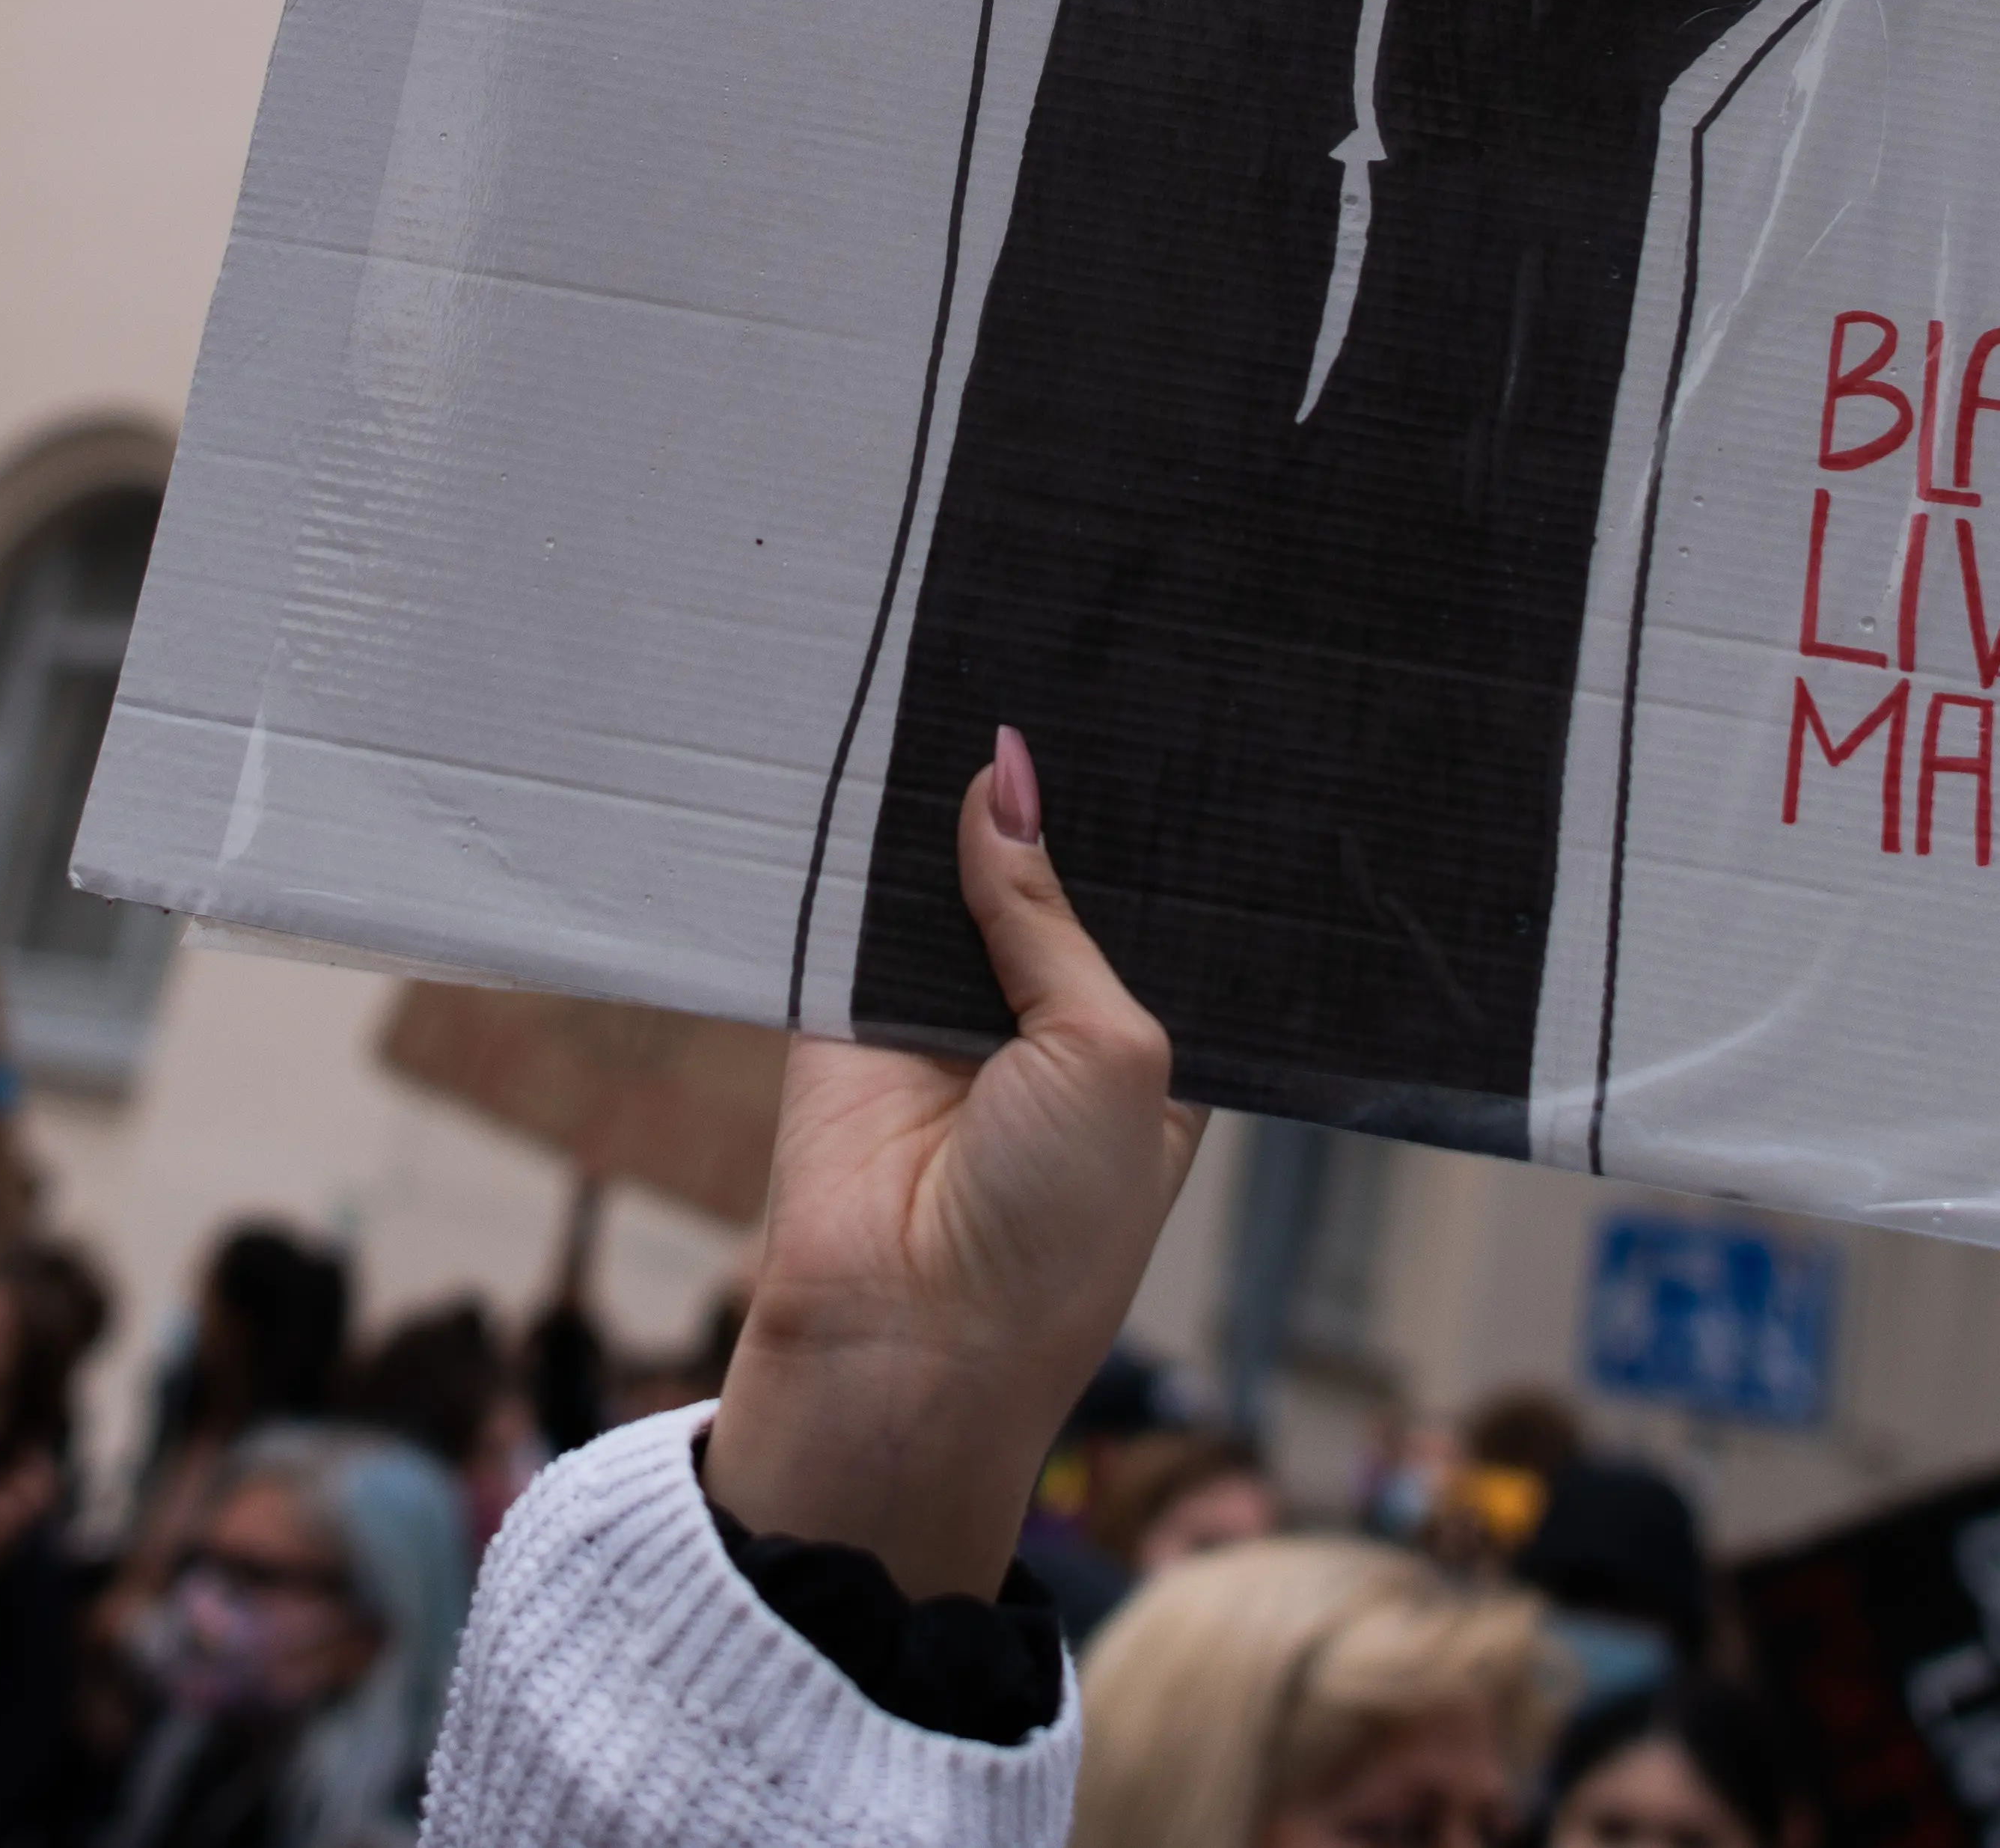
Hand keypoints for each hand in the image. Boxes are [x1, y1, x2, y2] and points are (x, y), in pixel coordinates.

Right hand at [700, 732, 1205, 1600]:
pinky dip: (862, 841)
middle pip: (1047, 877)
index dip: (1147, 826)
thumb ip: (1051, 912)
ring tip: (977, 667)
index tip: (1156, 710)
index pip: (1149, 908)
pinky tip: (889, 739)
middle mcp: (1045, 1025)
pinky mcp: (842, 1014)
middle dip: (1048, 797)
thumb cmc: (1055, 1230)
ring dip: (952, 807)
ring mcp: (941, 1017)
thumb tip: (1005, 773)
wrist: (906, 1342)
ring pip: (949, 879)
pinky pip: (853, 907)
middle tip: (1068, 657)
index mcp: (1144, 1045)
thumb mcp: (1109, 1050)